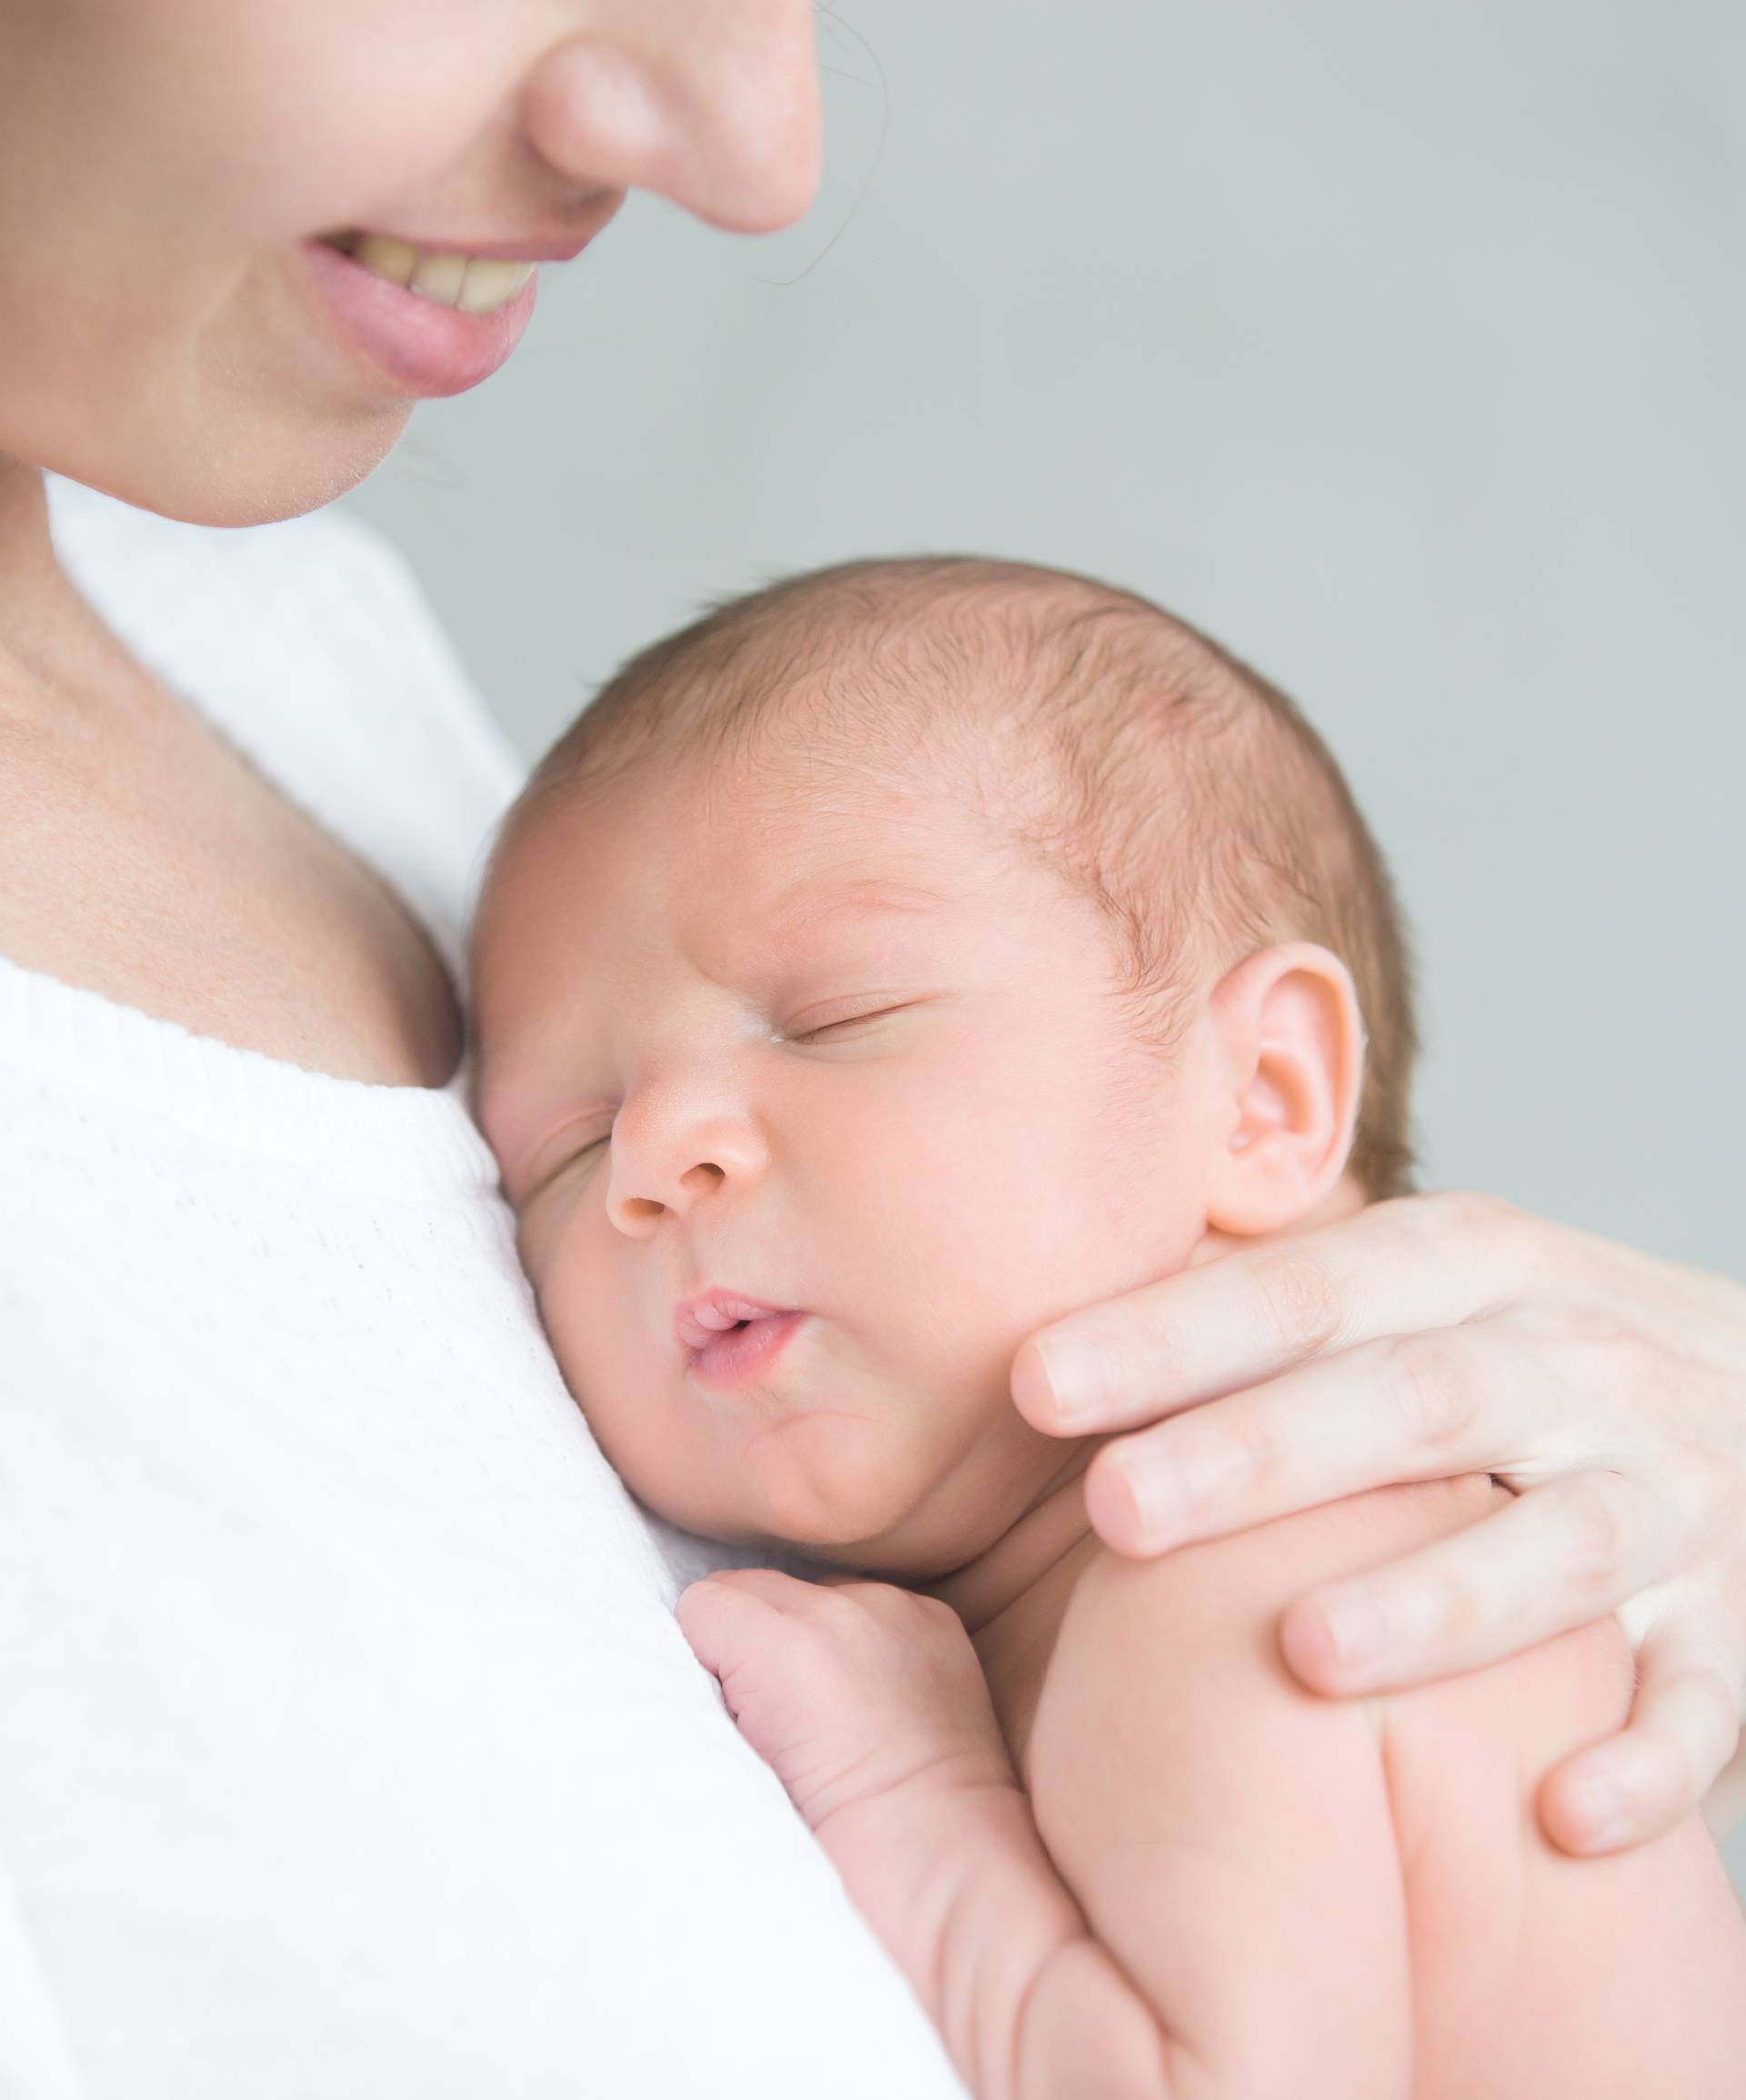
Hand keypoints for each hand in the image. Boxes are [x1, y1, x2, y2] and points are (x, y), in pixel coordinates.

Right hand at [676, 1569, 1014, 1834]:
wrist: (933, 1861)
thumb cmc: (825, 1839)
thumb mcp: (734, 1762)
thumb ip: (711, 1687)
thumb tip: (706, 1654)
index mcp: (783, 1649)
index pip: (701, 1602)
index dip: (705, 1659)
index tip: (731, 1712)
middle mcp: (842, 1611)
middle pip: (751, 1585)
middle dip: (751, 1639)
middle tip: (775, 1715)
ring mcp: (895, 1609)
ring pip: (811, 1592)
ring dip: (807, 1634)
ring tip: (828, 1708)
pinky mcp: (933, 1617)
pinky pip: (869, 1603)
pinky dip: (861, 1638)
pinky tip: (874, 1696)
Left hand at [1011, 1190, 1745, 1856]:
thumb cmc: (1516, 1349)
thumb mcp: (1416, 1286)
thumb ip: (1271, 1302)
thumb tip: (1048, 1335)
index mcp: (1468, 1268)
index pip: (1304, 1291)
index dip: (1171, 1334)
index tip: (1035, 1383)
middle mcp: (1572, 1365)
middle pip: (1415, 1402)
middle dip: (1262, 1455)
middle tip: (1117, 1509)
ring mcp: (1668, 1493)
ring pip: (1566, 1546)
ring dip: (1441, 1601)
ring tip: (1309, 1655)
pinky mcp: (1740, 1623)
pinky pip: (1707, 1695)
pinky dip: (1651, 1757)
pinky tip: (1565, 1817)